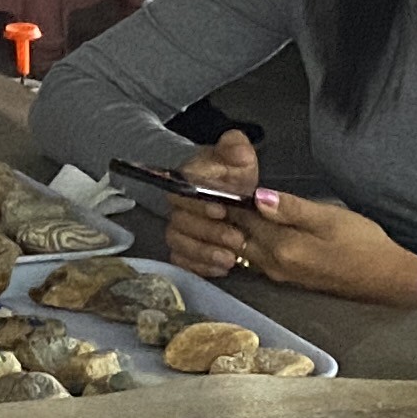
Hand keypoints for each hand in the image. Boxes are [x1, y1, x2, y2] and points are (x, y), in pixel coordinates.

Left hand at [158, 129, 416, 304]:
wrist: (388, 279)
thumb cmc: (364, 243)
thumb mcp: (330, 218)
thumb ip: (291, 208)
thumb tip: (257, 196)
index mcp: (282, 247)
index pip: (240, 217)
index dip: (219, 198)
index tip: (198, 181)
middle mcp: (273, 263)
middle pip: (233, 235)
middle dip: (214, 214)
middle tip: (193, 192)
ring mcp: (278, 272)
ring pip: (239, 248)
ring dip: (225, 229)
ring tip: (209, 206)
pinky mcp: (286, 276)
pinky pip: (251, 257)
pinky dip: (240, 241)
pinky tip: (237, 228)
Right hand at [160, 128, 265, 275]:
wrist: (228, 196)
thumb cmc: (231, 175)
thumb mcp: (238, 157)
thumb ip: (236, 149)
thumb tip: (236, 148)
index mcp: (187, 182)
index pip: (183, 193)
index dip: (199, 205)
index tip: (222, 210)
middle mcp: (178, 207)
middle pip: (181, 223)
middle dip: (209, 233)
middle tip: (236, 238)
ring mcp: (179, 229)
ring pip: (179, 243)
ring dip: (204, 253)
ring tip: (231, 258)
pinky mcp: (184, 249)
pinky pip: (182, 261)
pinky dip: (200, 267)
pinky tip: (222, 269)